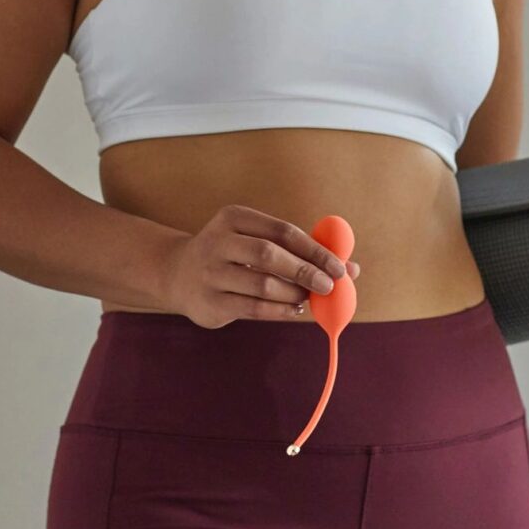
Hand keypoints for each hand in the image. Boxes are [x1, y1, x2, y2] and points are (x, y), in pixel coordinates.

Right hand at [160, 203, 360, 327]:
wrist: (177, 273)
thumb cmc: (234, 254)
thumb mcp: (257, 240)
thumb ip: (300, 251)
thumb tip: (351, 269)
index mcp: (233, 218)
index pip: (282, 231)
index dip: (315, 249)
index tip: (340, 267)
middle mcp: (218, 242)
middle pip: (270, 255)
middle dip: (306, 271)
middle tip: (330, 285)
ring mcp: (210, 273)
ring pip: (262, 285)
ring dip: (293, 293)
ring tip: (308, 297)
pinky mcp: (210, 302)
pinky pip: (253, 309)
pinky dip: (280, 310)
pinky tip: (293, 308)